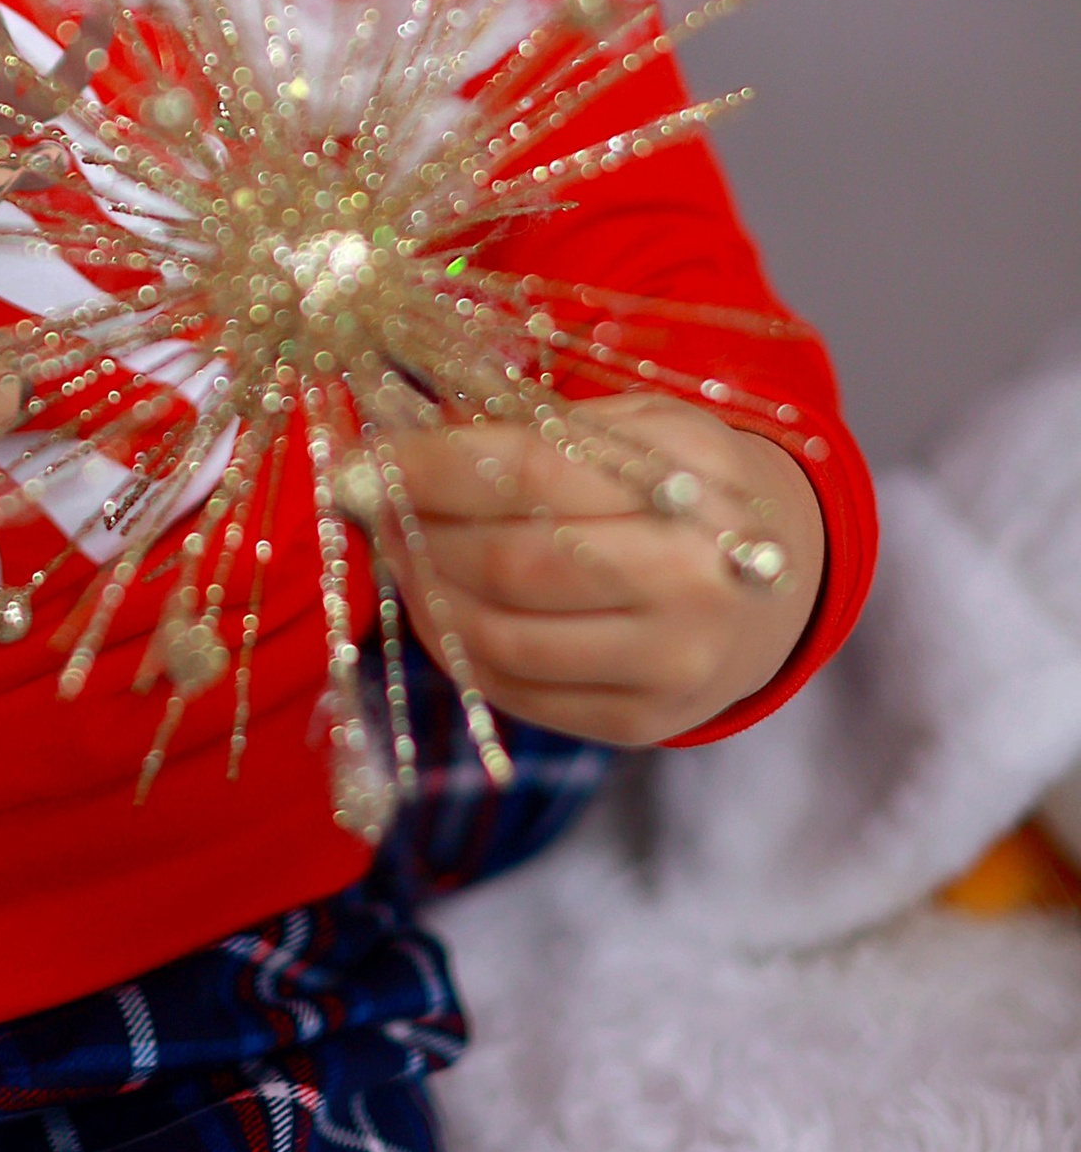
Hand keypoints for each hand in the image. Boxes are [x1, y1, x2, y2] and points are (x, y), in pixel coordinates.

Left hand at [384, 394, 826, 747]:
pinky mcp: (642, 724)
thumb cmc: (689, 483)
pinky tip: (437, 605)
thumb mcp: (640, 426)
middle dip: (418, 531)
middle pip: (510, 563)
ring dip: (425, 593)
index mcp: (692, 490)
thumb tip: (407, 445)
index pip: (531, 474)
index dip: (432, 467)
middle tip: (371, 504)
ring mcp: (670, 667)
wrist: (787, 582)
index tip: (365, 458)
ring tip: (398, 550)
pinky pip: (519, 693)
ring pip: (503, 639)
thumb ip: (538, 431)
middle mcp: (690, 586)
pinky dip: (457, 648)